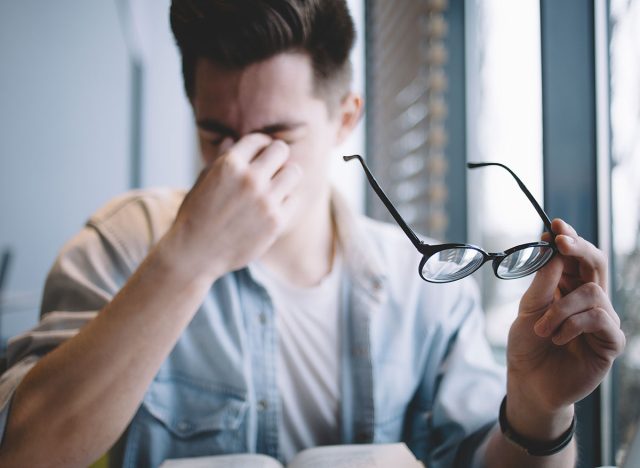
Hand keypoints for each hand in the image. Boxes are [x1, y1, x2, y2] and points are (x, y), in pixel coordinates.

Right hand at [162, 133, 301, 281]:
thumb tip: (231, 139)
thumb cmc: (196, 214)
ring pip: (294, 172)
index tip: (259, 157)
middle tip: (271, 169)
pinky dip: (287, 201)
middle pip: (281, 150)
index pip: (259, 140)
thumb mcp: (203, 180)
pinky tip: (274, 207)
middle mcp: (249, 179)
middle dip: (277, 157)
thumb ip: (221, 159)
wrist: (195, 253)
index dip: (260, 147)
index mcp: (229, 164)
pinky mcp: (276, 221)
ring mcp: (265, 200)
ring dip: (286, 177)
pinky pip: (295, 199)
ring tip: (276, 186)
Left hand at [506, 218, 624, 435]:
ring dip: (561, 308)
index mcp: (569, 288)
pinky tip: (557, 338)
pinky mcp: (611, 343)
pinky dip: (573, 325)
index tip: (554, 224)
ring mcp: (602, 321)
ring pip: (594, 292)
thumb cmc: (528, 344)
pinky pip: (600, 319)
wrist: (528, 382)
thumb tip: (554, 248)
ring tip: (543, 328)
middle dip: (579, 248)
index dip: (569, 238)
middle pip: (597, 263)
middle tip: (561, 241)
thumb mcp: (529, 308)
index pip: (577, 257)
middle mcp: (590, 300)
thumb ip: (544, 281)